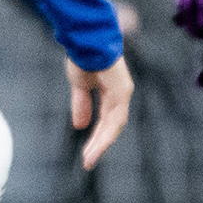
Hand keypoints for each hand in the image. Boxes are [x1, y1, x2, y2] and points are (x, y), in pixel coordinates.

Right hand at [68, 56, 132, 170]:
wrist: (85, 40)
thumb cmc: (83, 57)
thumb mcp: (79, 86)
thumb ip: (81, 105)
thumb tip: (80, 126)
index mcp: (111, 92)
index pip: (106, 119)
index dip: (97, 136)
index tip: (87, 152)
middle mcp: (120, 95)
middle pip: (111, 126)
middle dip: (99, 144)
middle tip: (88, 161)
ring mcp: (123, 93)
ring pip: (114, 125)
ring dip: (101, 143)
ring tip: (89, 159)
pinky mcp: (122, 91)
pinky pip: (114, 118)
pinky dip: (105, 134)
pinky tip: (96, 145)